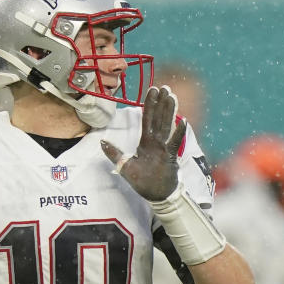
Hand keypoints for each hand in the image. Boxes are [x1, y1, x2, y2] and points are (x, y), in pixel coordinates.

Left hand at [100, 86, 187, 200]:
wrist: (156, 196)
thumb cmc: (143, 182)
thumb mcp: (124, 166)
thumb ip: (114, 153)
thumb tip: (100, 141)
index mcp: (146, 142)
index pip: (147, 119)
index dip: (149, 104)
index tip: (153, 90)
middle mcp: (156, 142)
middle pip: (158, 119)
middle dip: (161, 103)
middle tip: (165, 87)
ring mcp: (164, 149)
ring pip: (166, 126)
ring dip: (169, 111)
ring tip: (172, 96)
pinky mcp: (170, 157)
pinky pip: (174, 143)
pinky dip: (178, 133)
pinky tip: (182, 121)